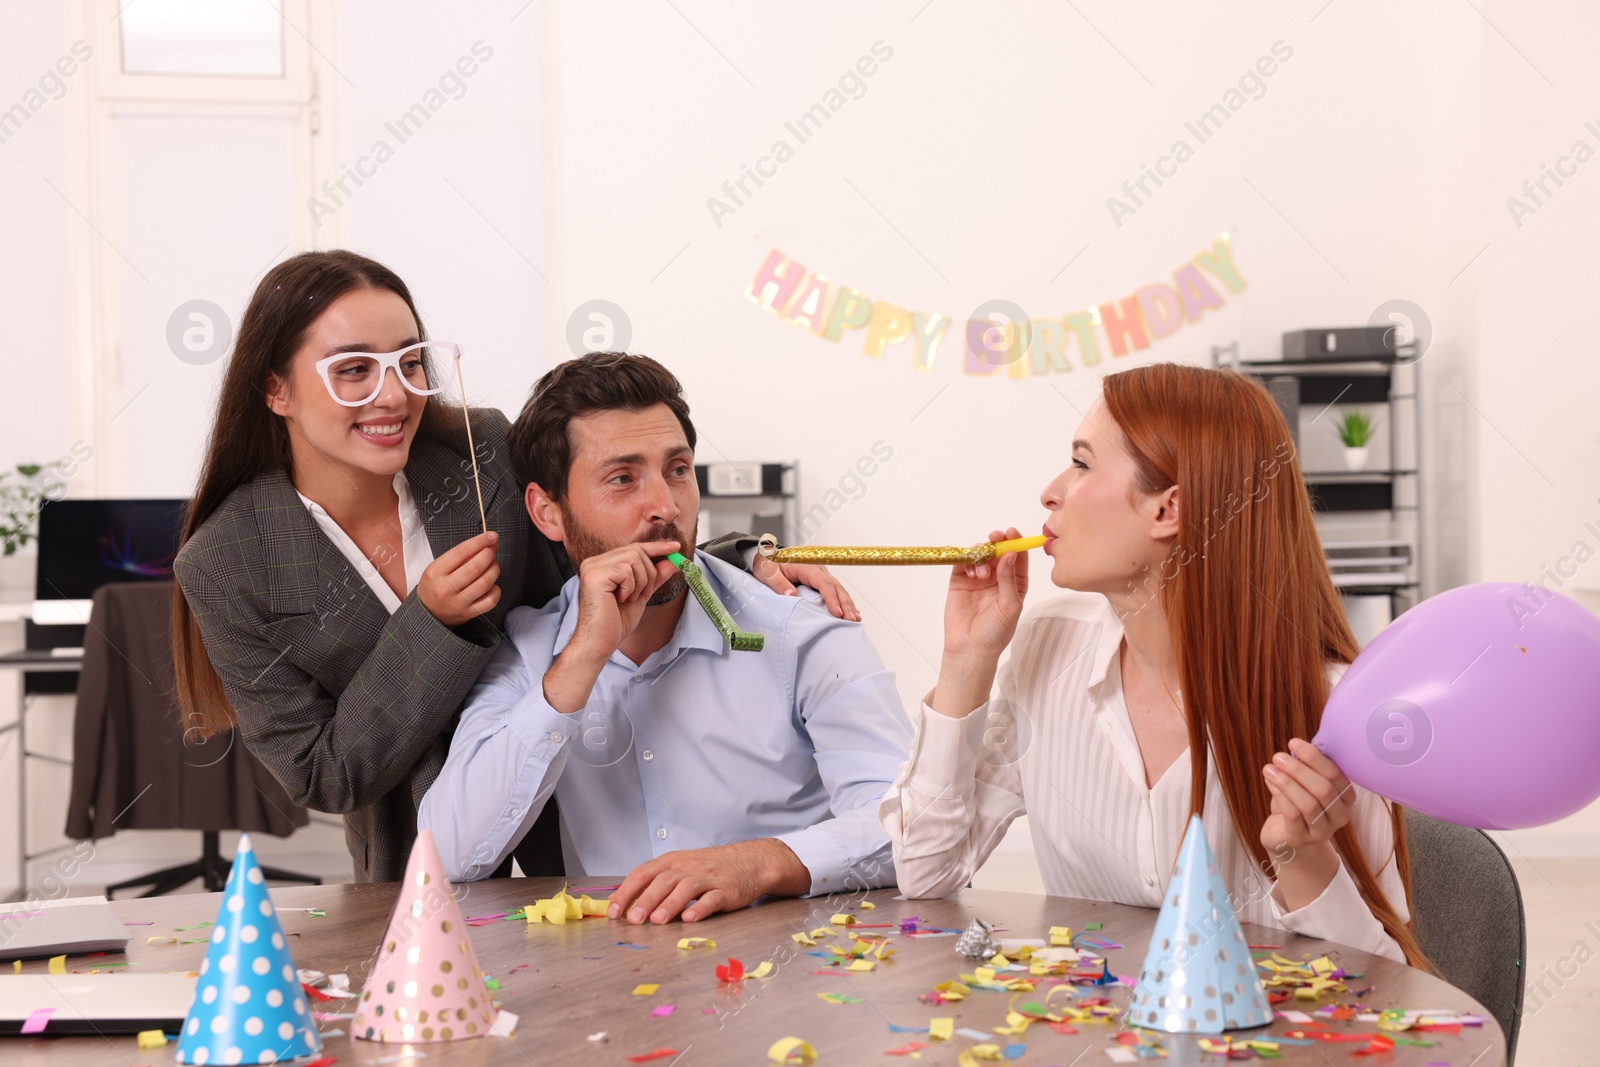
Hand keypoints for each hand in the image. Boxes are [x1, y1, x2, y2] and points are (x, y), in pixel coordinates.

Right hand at [417, 530, 500, 626]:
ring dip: (494, 570)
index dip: (479, 541)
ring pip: (484, 583)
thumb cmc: (435, 585)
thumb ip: (460, 555)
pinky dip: (496, 590)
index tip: (491, 536)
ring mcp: (457, 603)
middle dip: (489, 555)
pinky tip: (492, 584)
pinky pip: (490, 601)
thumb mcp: (438, 567)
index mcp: (435, 572)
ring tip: (493, 565)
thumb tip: (487, 542)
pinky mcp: (468, 613)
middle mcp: (445, 588)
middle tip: (492, 550)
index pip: (461, 551)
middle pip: (475, 567)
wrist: (428, 613)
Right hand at [568, 539, 681, 657]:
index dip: (656, 547)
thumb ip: (655, 577)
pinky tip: (621, 600)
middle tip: (642, 594)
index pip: (633, 548)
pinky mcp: (594, 576)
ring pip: (633, 558)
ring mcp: (592, 567)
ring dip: (640, 581)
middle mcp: (595, 562)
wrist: (600, 643)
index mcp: (603, 564)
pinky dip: (631, 587)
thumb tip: (673, 562)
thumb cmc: (615, 623)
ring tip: (629, 598)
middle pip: (636, 551)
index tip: (676, 547)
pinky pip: (626, 570)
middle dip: (649, 573)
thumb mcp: (641, 595)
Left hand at [606, 839, 810, 923]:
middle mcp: (688, 867)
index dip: (626, 891)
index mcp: (672, 861)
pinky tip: (690, 919)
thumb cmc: (709, 868)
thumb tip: (620, 902)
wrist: (750, 861)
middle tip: (633, 919)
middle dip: (646, 900)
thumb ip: (653, 883)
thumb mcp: (679, 868)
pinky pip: (712, 899)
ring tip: (658, 921)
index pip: (643, 873)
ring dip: (670, 904)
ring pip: (685, 888)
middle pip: (663, 881)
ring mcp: (708, 878)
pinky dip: (700, 908)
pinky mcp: (726, 891)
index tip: (613, 911)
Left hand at [750, 555, 860, 620]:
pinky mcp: (821, 581)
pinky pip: (836, 591)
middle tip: (851, 619)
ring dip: (848, 604)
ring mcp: (821, 575)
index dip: (831, 598)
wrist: (768, 557)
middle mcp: (818, 570)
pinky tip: (852, 611)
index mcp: (807, 567)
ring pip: (839, 589)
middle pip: (836, 587)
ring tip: (855, 618)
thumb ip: (779, 583)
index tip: (837, 612)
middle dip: (845, 604)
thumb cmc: (769, 564)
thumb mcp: (768, 573)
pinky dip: (844, 601)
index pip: (823, 583)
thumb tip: (791, 594)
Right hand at [929, 528, 1027, 716]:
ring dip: (982, 555)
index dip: (1016, 543)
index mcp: (1015, 583)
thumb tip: (1010, 554)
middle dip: (997, 542)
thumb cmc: (996, 632)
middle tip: (995, 538)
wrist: (970, 648)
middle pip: (998, 551)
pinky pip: (963, 562)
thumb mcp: (1010, 605)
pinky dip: (967, 561)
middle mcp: (997, 578)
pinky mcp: (960, 581)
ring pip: (981, 554)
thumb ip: (1009, 579)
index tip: (1012, 533)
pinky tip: (972, 572)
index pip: (1017, 557)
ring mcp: (978, 578)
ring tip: (982, 573)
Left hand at [1261, 738, 1351, 909]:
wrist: (1285, 835)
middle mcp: (1340, 816)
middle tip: (1278, 757)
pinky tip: (1270, 782)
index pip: (1335, 775)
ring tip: (1269, 768)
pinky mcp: (1302, 839)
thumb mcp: (1305, 783)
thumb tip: (1298, 746)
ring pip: (1308, 803)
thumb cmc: (1297, 802)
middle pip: (1324, 789)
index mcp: (1346, 798)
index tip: (1293, 743)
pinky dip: (1280, 795)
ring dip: (1286, 782)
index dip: (1315, 758)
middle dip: (1299, 770)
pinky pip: (1293, 815)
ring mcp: (1323, 831)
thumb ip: (1307, 767)